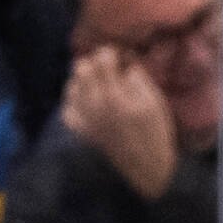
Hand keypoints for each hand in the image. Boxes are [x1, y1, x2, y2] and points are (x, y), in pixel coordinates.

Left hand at [63, 46, 178, 199]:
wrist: (145, 167)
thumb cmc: (155, 134)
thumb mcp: (155, 104)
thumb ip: (139, 80)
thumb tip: (125, 66)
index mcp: (115, 94)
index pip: (102, 59)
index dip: (111, 55)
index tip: (120, 60)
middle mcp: (93, 102)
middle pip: (81, 67)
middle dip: (95, 65)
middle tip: (108, 72)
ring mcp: (83, 115)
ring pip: (72, 84)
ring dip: (85, 81)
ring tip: (100, 87)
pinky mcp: (78, 128)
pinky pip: (67, 105)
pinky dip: (76, 99)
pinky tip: (90, 103)